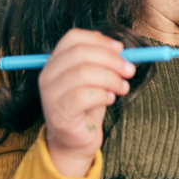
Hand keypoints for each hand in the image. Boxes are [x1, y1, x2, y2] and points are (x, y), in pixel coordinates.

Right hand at [38, 29, 134, 177]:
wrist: (76, 139)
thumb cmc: (88, 105)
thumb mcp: (96, 78)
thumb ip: (104, 61)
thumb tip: (120, 48)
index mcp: (55, 61)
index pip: (73, 38)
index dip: (99, 40)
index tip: (121, 49)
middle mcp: (48, 75)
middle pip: (80, 53)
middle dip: (111, 60)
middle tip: (130, 70)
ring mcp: (50, 94)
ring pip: (84, 73)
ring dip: (111, 79)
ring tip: (123, 88)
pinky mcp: (59, 113)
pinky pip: (84, 96)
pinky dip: (103, 95)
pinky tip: (110, 99)